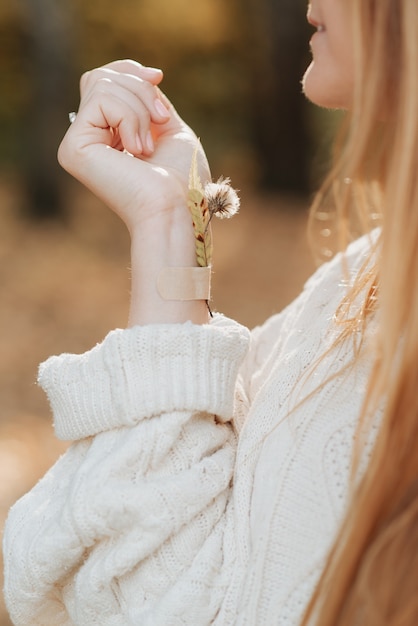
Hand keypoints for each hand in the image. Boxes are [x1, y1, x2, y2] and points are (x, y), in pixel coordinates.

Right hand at [58, 60, 210, 325]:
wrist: (175, 208)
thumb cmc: (181, 179)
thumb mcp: (170, 128)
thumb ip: (149, 100)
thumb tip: (145, 73)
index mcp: (108, 136)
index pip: (104, 82)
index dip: (129, 71)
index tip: (158, 77)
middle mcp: (88, 139)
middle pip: (101, 78)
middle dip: (139, 90)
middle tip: (162, 121)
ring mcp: (77, 145)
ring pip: (101, 85)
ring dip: (139, 108)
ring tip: (149, 146)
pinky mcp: (73, 149)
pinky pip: (101, 101)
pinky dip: (130, 118)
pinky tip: (137, 151)